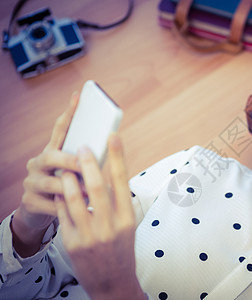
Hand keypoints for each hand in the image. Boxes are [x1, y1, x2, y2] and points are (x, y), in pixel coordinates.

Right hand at [11, 94, 80, 256]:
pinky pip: (50, 205)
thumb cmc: (67, 188)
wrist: (42, 213)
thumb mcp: (76, 172)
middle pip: (51, 156)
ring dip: (71, 187)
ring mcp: (32, 183)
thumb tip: (111, 145)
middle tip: (85, 164)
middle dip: (70, 160)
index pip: (60, 129)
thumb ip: (88, 160)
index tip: (79, 96)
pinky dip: (66, 208)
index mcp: (53, 152)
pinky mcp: (30, 202)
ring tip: (88, 191)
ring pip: (50, 182)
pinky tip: (78, 209)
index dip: (69, 113)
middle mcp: (39, 164)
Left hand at [56, 135, 144, 299]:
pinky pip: (63, 215)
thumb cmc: (122, 250)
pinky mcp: (72, 244)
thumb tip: (109, 176)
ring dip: (68, 179)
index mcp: (127, 219)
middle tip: (82, 146)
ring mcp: (90, 236)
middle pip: (96, 186)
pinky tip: (61, 191)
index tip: (113, 136)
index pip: (122, 181)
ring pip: (75, 199)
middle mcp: (110, 226)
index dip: (118, 156)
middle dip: (87, 162)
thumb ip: (119, 203)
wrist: (112, 283)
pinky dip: (61, 199)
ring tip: (66, 168)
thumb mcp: (128, 227)